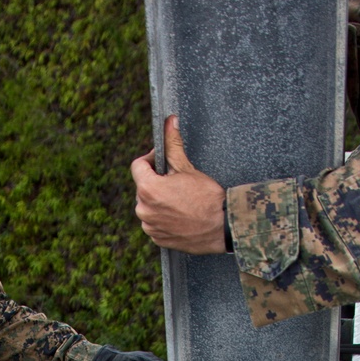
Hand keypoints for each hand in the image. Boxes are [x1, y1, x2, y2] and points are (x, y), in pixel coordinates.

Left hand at [130, 115, 226, 253]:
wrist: (222, 226)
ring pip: (148, 205)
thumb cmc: (207, 197)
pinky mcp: (157, 238)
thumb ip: (173, 144)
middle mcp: (143, 210)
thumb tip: (170, 122)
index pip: (137, 166)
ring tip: (180, 199)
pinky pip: (154, 222)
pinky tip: (179, 214)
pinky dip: (163, 217)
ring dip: (158, 200)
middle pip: (143, 187)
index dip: (150, 159)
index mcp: (148, 189)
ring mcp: (150, 226)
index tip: (162, 160)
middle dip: (156, 181)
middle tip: (176, 181)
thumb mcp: (187, 168)